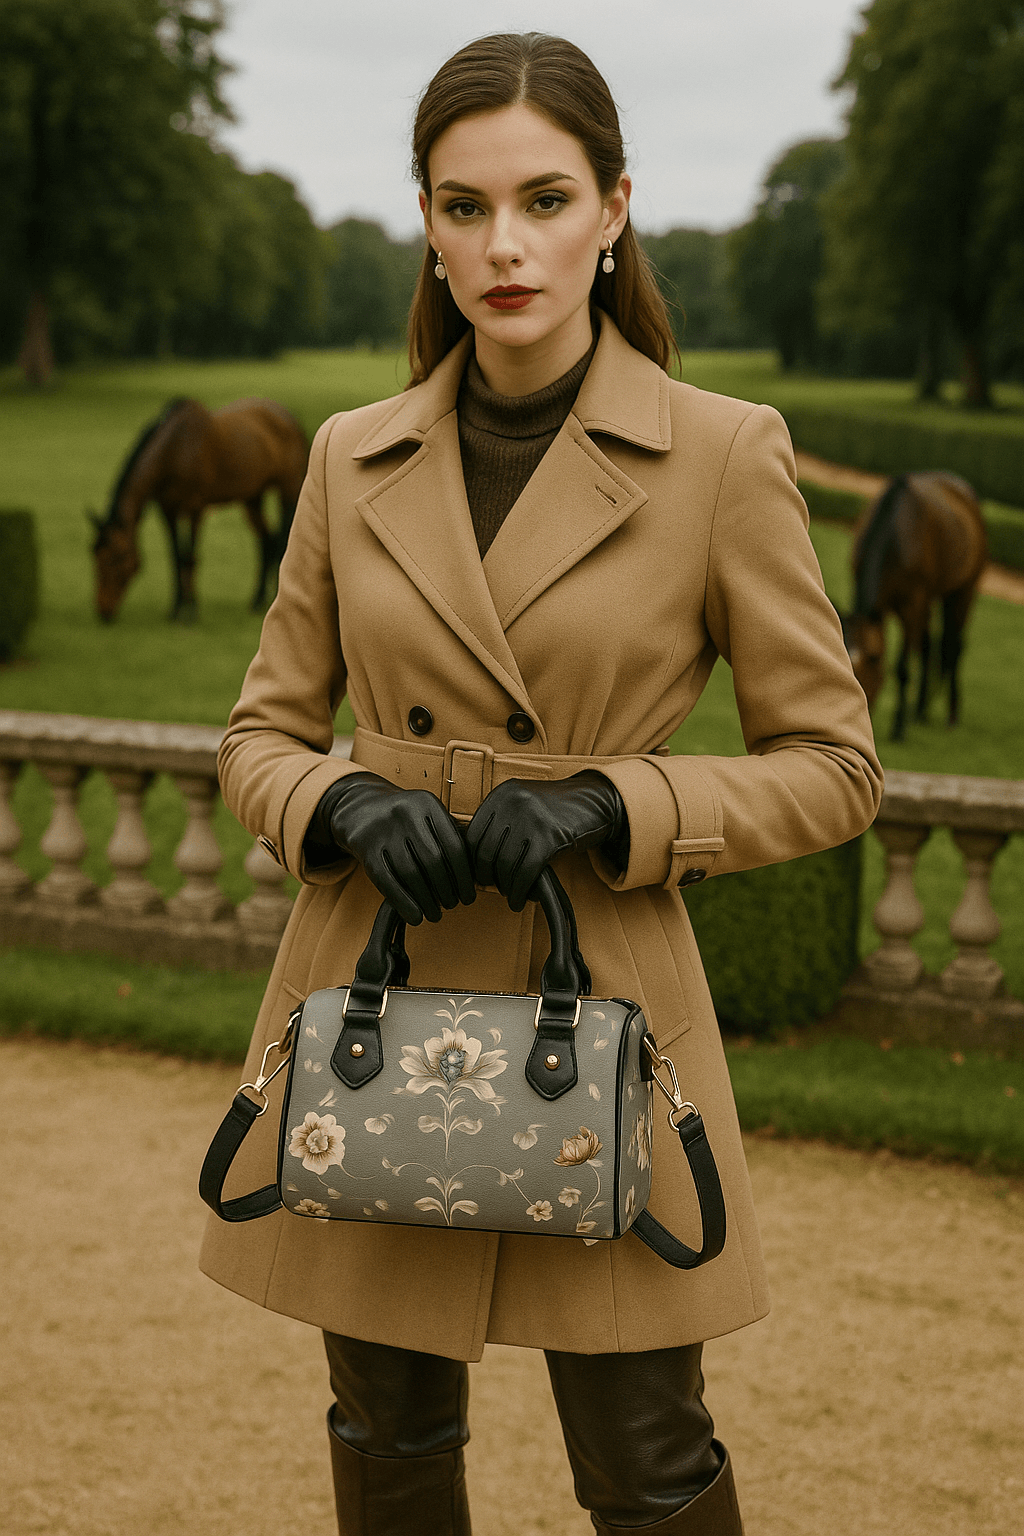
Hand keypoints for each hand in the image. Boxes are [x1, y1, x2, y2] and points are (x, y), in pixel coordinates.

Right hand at [307, 773, 474, 924]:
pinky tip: (415, 917)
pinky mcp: (365, 848)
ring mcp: (382, 829)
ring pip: (411, 874)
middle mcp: (405, 812)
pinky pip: (387, 882)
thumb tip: (474, 879)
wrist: (359, 808)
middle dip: (447, 891)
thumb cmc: (405, 820)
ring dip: (427, 901)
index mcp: (428, 803)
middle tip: (452, 906)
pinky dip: (404, 904)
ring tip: (435, 914)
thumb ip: (449, 838)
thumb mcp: (427, 816)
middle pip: (434, 862)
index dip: (465, 878)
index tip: (469, 896)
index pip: (454, 846)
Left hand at [465, 771, 627, 910]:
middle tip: (495, 887)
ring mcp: (532, 818)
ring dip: (505, 888)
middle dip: (488, 877)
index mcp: (502, 794)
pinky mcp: (549, 836)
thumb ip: (500, 821)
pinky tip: (520, 900)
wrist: (595, 802)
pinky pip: (525, 872)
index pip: (472, 835)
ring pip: (504, 865)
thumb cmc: (556, 809)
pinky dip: (519, 892)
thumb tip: (473, 858)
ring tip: (510, 896)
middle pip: (485, 852)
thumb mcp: (523, 803)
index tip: (481, 874)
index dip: (473, 861)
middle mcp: (513, 802)